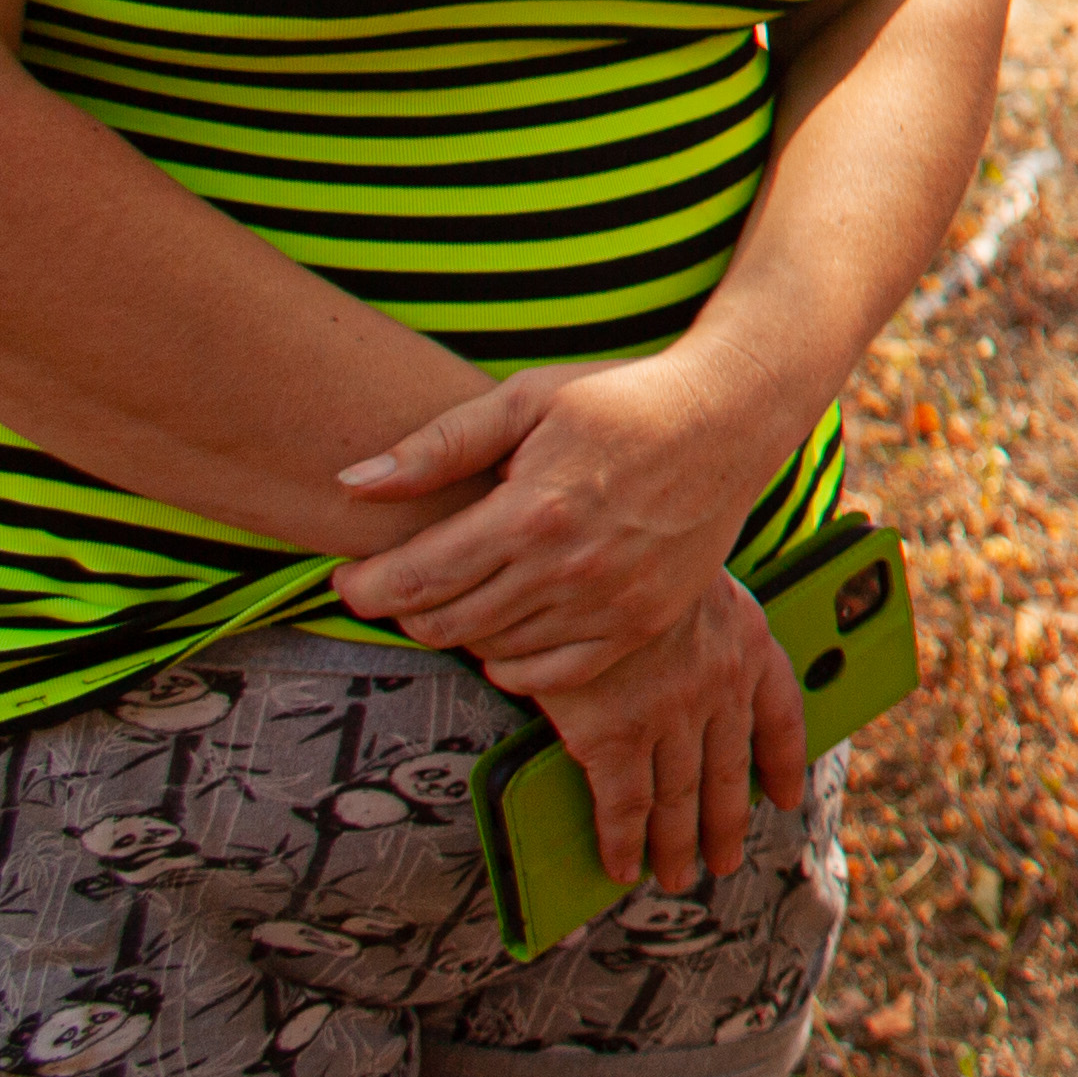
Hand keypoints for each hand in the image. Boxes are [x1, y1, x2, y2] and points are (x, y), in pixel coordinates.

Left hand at [329, 353, 793, 689]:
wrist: (731, 418)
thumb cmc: (622, 399)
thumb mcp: (527, 400)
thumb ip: (438, 446)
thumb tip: (351, 483)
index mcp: (532, 511)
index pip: (416, 578)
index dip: (365, 587)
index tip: (346, 578)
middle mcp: (570, 570)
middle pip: (445, 624)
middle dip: (402, 610)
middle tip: (396, 585)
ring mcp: (612, 605)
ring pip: (492, 651)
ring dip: (457, 630)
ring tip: (455, 594)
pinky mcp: (643, 625)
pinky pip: (552, 677)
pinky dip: (513, 663)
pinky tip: (505, 627)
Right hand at [528, 569, 810, 907]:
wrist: (582, 543)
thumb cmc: (629, 547)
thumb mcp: (690, 572)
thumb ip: (705, 616)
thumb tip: (693, 652)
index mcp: (746, 637)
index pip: (781, 710)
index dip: (783, 759)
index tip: (784, 795)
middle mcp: (718, 682)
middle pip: (726, 770)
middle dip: (726, 822)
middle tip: (725, 860)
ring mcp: (669, 712)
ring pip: (678, 798)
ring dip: (677, 844)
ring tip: (675, 877)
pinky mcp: (612, 734)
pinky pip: (623, 806)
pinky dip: (622, 843)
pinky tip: (619, 867)